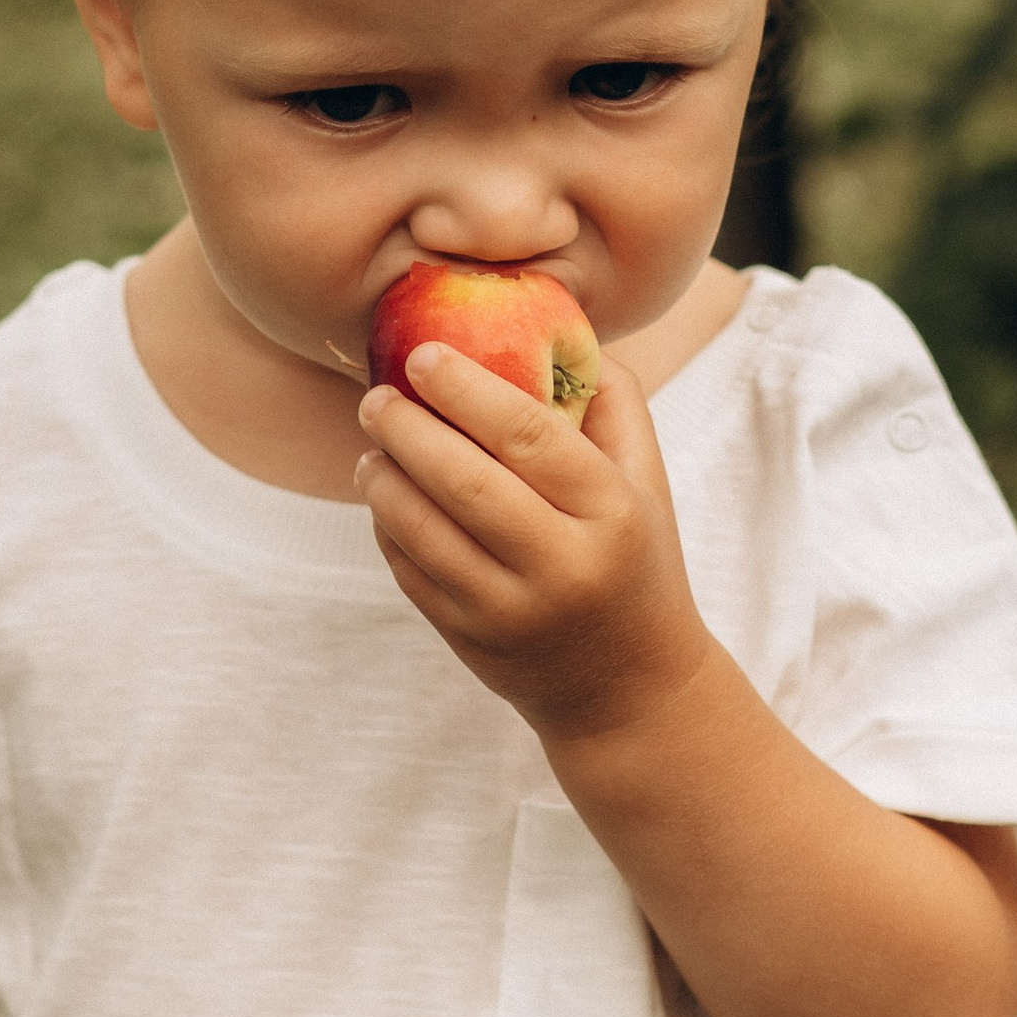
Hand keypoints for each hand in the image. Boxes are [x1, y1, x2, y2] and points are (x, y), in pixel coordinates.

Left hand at [354, 344, 711, 747]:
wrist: (630, 688)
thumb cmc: (635, 560)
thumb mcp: (646, 484)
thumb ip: (613, 404)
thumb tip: (556, 327)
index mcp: (611, 513)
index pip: (529, 436)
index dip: (467, 389)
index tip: (422, 354)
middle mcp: (562, 564)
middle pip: (465, 482)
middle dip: (408, 430)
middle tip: (376, 398)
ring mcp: (511, 609)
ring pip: (424, 531)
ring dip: (383, 481)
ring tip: (370, 448)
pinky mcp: (471, 640)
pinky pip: (410, 572)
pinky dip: (388, 528)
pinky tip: (386, 499)